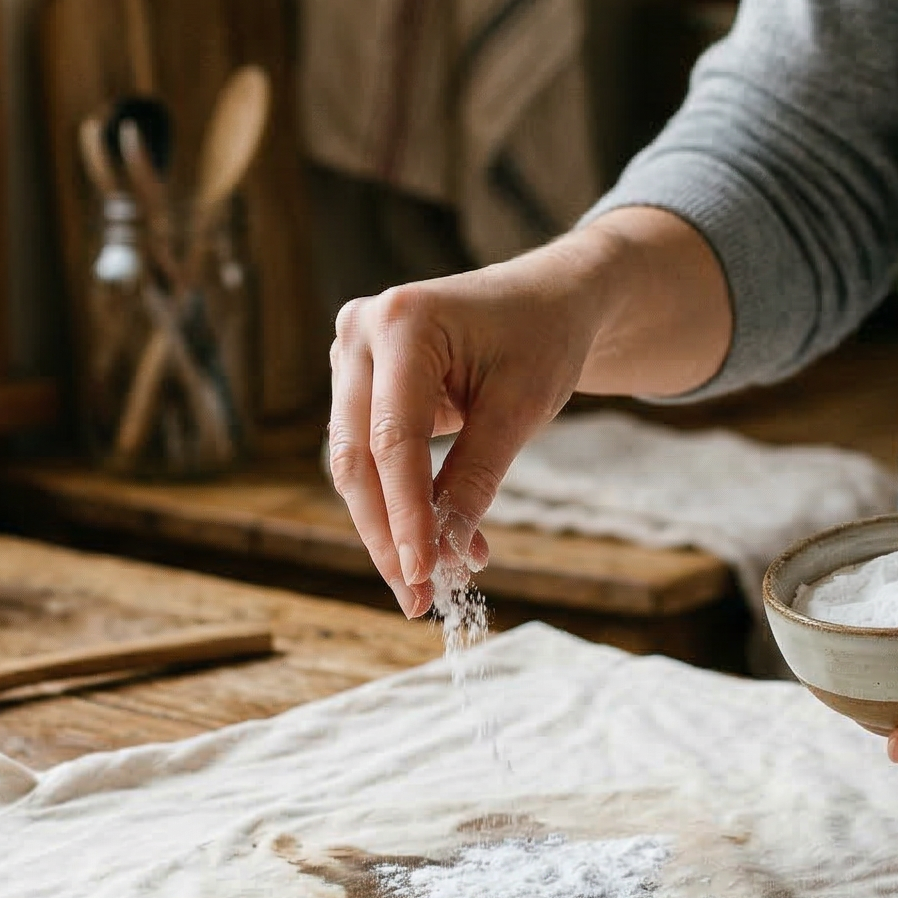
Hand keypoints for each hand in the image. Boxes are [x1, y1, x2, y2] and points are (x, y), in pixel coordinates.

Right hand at [328, 244, 605, 617]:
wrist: (546, 299)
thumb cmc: (541, 338)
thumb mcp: (521, 408)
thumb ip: (477, 477)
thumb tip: (447, 552)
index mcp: (403, 321)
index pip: (394, 440)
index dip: (405, 516)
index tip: (423, 576)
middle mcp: (360, 332)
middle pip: (358, 458)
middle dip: (387, 535)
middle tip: (417, 598)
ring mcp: (351, 355)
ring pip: (354, 464)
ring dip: (389, 528)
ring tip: (428, 583)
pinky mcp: (357, 382)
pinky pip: (368, 454)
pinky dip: (398, 503)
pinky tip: (434, 545)